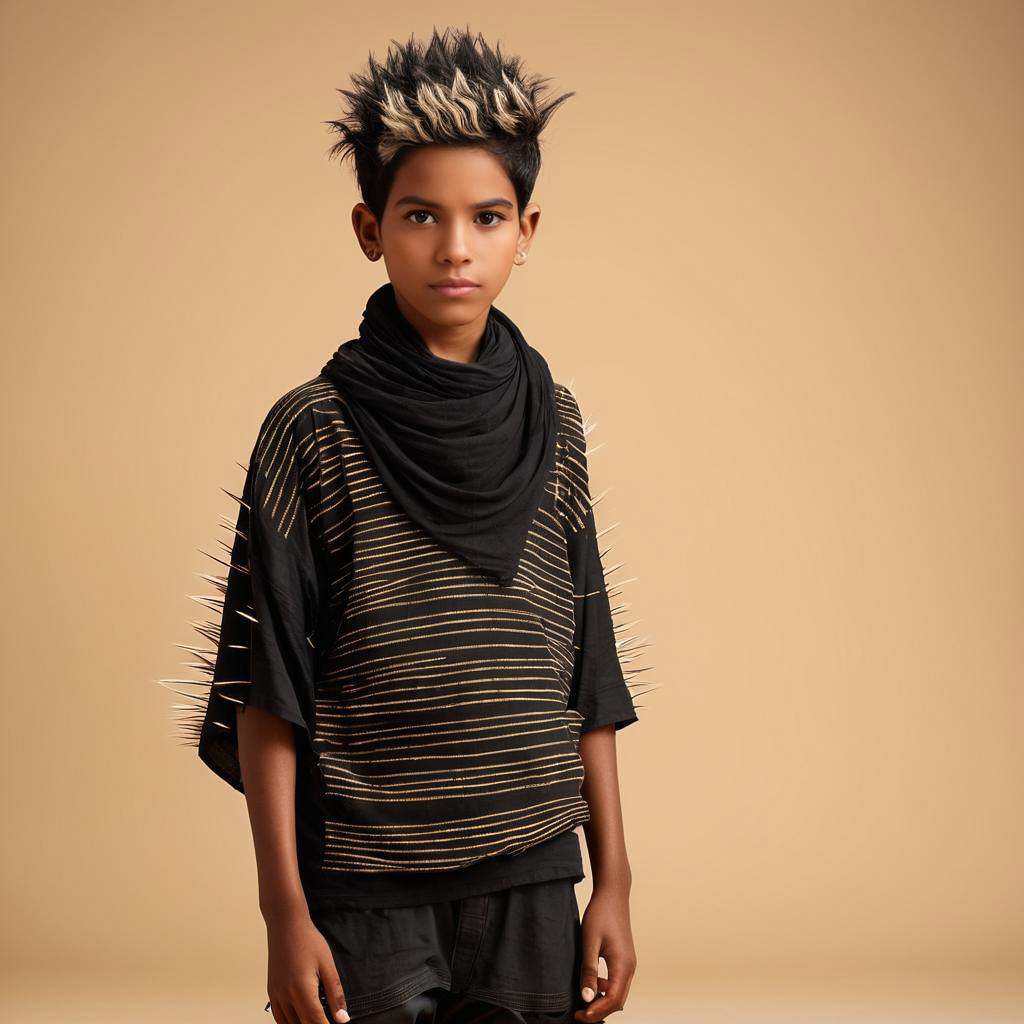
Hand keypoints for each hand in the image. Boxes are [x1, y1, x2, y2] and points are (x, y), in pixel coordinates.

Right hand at [265, 910, 349, 1023]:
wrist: (286, 925)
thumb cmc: (308, 941)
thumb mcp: (328, 965)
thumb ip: (335, 994)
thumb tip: (342, 1018)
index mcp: (302, 990)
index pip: (315, 1021)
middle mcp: (285, 996)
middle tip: (328, 1020)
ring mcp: (276, 995)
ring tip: (317, 1018)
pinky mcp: (271, 992)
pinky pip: (279, 1017)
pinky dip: (290, 1022)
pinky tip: (301, 1018)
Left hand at [574, 886, 636, 1020]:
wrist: (612, 893)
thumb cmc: (600, 914)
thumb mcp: (589, 942)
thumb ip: (588, 971)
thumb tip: (586, 997)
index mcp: (623, 965)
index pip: (612, 1000)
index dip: (596, 1012)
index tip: (578, 1015)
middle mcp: (630, 967)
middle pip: (617, 1001)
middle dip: (599, 1010)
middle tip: (578, 1012)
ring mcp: (629, 963)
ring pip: (618, 993)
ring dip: (602, 1000)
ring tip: (583, 998)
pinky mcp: (624, 959)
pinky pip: (617, 982)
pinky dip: (605, 989)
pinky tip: (591, 982)